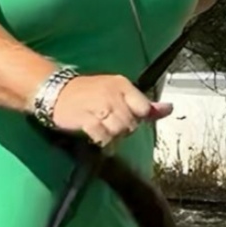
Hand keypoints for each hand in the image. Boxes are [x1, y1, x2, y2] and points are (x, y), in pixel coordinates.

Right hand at [51, 74, 171, 146]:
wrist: (56, 91)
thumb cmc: (88, 93)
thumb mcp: (117, 92)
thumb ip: (144, 103)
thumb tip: (169, 109)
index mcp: (122, 84)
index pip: (143, 108)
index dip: (136, 117)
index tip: (125, 116)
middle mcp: (113, 94)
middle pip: (131, 123)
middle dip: (123, 129)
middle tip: (109, 124)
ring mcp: (99, 107)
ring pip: (119, 131)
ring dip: (112, 136)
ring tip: (102, 130)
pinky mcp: (86, 119)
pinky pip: (103, 138)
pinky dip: (101, 141)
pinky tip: (95, 136)